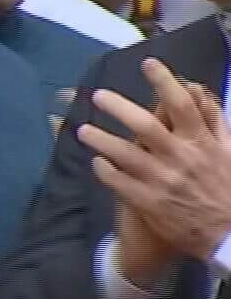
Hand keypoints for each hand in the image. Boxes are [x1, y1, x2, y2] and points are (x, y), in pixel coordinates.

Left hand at [79, 58, 230, 261]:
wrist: (230, 234)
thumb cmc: (228, 187)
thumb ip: (214, 121)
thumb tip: (196, 90)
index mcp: (202, 142)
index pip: (182, 104)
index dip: (165, 81)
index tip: (148, 64)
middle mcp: (180, 158)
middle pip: (144, 125)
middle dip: (119, 107)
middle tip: (98, 95)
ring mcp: (161, 180)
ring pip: (124, 154)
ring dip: (101, 139)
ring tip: (84, 130)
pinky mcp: (147, 202)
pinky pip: (118, 182)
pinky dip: (105, 170)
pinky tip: (97, 162)